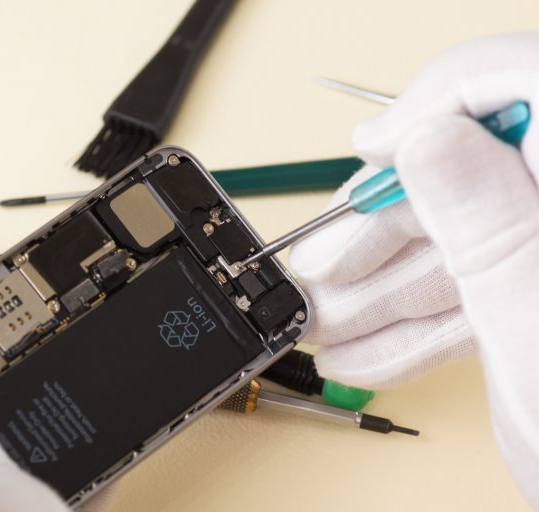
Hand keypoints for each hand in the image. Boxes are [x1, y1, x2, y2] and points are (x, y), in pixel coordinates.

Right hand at [289, 32, 538, 503]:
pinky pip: (483, 289)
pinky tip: (366, 347)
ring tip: (326, 320)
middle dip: (386, 230)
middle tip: (327, 267)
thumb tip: (431, 144)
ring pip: (470, 240)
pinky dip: (420, 320)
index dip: (439, 99)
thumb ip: (494, 232)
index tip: (376, 146)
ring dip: (386, 287)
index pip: (527, 83)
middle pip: (480, 172)